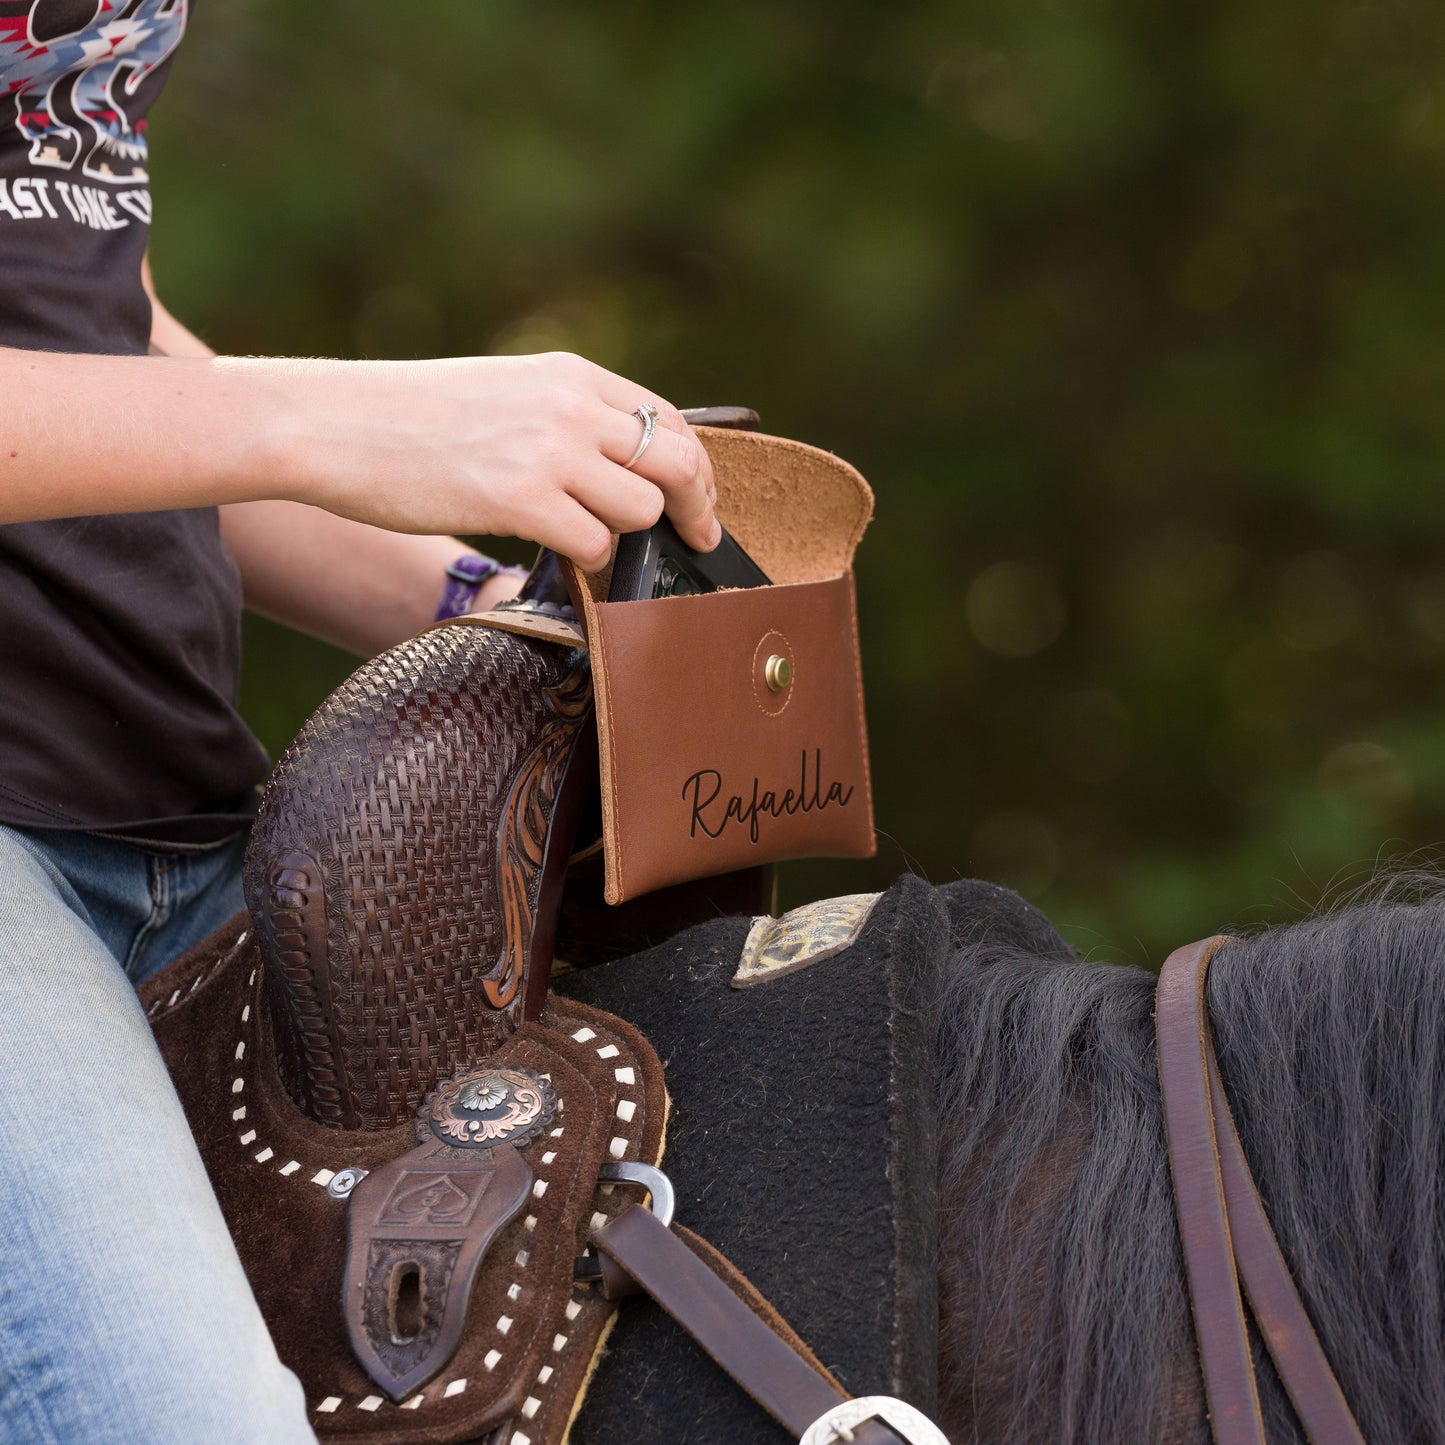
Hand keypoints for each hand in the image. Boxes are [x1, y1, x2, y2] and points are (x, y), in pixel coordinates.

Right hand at [283, 351, 719, 570]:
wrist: (331, 424)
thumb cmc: (407, 418)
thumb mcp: (503, 391)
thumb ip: (564, 418)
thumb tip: (618, 467)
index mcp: (569, 375)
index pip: (668, 420)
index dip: (697, 469)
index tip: (699, 502)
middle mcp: (569, 407)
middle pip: (678, 463)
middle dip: (698, 509)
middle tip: (698, 542)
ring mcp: (548, 452)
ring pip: (641, 509)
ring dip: (625, 537)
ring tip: (588, 541)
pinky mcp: (519, 499)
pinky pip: (596, 545)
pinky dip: (589, 561)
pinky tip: (559, 554)